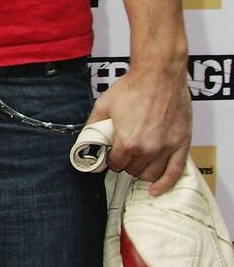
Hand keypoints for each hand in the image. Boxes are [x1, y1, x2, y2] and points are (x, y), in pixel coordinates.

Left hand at [88, 64, 191, 195]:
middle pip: (133, 170)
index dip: (111, 159)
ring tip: (137, 161)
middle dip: (126, 163)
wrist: (159, 75)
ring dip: (141, 171)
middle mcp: (147, 149)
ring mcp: (166, 149)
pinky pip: (175, 173)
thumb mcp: (103, 105)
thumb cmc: (132, 88)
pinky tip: (156, 191)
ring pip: (151, 174)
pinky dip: (165, 184)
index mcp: (127, 142)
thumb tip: (84, 143)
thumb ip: (93, 127)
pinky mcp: (181, 145)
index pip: (115, 164)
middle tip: (125, 153)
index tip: (112, 154)